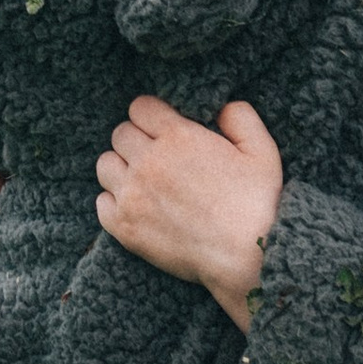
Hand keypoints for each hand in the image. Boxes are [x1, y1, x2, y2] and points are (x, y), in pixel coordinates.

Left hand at [95, 97, 283, 327]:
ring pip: (105, 165)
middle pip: (120, 134)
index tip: (163, 127)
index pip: (140, 107)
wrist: (246, 256)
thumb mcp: (261, 150)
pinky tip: (136, 206)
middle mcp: (148, 162)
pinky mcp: (125, 227)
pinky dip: (113, 201)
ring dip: (121, 168)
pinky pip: (101, 203)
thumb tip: (221, 108)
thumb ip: (240, 118)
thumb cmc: (257, 203)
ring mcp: (132, 196)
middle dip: (137, 139)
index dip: (152, 115)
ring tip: (142, 180)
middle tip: (156, 155)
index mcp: (178, 137)